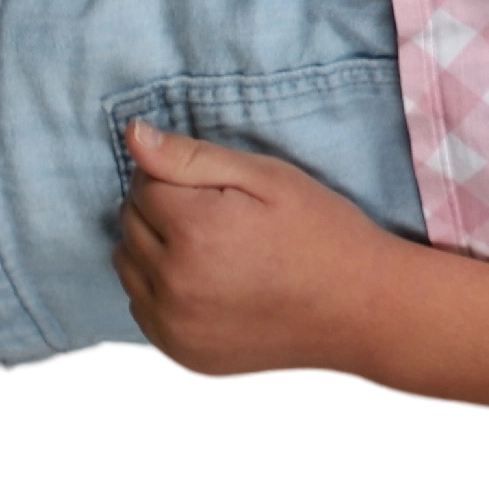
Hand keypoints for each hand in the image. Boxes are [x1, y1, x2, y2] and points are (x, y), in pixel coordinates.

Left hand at [110, 119, 405, 383]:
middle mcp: (174, 284)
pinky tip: (208, 285)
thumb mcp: (268, 178)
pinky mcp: (181, 353)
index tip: (217, 190)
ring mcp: (174, 326)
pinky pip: (142, 309)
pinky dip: (162, 292)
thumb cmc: (323, 234)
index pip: (142, 184)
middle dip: (161, 211)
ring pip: (127, 267)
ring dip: (154, 251)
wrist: (361, 310)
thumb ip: (192, 157)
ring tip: (211, 251)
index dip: (177, 178)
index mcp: (195, 231)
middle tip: (217, 217)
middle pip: (128, 225)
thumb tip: (132, 135)